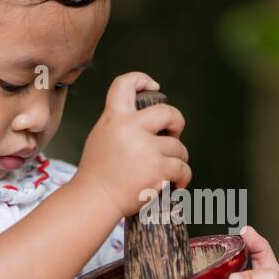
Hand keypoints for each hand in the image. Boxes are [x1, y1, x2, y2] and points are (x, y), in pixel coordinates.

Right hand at [76, 72, 191, 219]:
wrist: (95, 199)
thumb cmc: (97, 172)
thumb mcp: (101, 136)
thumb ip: (121, 124)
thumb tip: (149, 120)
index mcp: (114, 117)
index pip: (125, 84)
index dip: (142, 79)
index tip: (153, 86)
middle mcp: (131, 128)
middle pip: (169, 112)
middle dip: (177, 123)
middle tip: (173, 136)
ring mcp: (146, 148)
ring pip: (179, 147)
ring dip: (177, 159)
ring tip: (166, 170)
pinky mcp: (159, 168)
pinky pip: (183, 168)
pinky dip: (182, 178)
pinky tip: (175, 184)